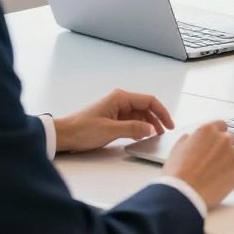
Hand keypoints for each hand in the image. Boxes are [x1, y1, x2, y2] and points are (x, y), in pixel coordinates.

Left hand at [53, 89, 173, 152]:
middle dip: (157, 119)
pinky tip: (141, 136)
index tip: (169, 125)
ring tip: (154, 135)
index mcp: (120, 98)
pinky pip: (131, 120)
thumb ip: (133, 129)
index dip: (162, 112)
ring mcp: (116, 109)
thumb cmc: (83, 129)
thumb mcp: (110, 130)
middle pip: (146, 107)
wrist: (64, 135)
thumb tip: (151, 129)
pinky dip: (138, 127)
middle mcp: (120, 100)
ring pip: (139, 114)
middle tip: (164, 132)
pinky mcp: (112, 117)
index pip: (149, 101)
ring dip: (148, 124)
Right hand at [163, 120, 233, 208]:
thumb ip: (189, 140)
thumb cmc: (178, 174)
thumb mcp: (178, 149)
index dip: (218, 135)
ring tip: (218, 172)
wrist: (184, 194)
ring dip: (231, 159)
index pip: (221, 125)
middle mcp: (223, 138)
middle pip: (230, 139)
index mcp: (208, 130)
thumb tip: (191, 138)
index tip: (215, 143)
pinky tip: (222, 180)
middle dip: (224, 148)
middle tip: (214, 161)